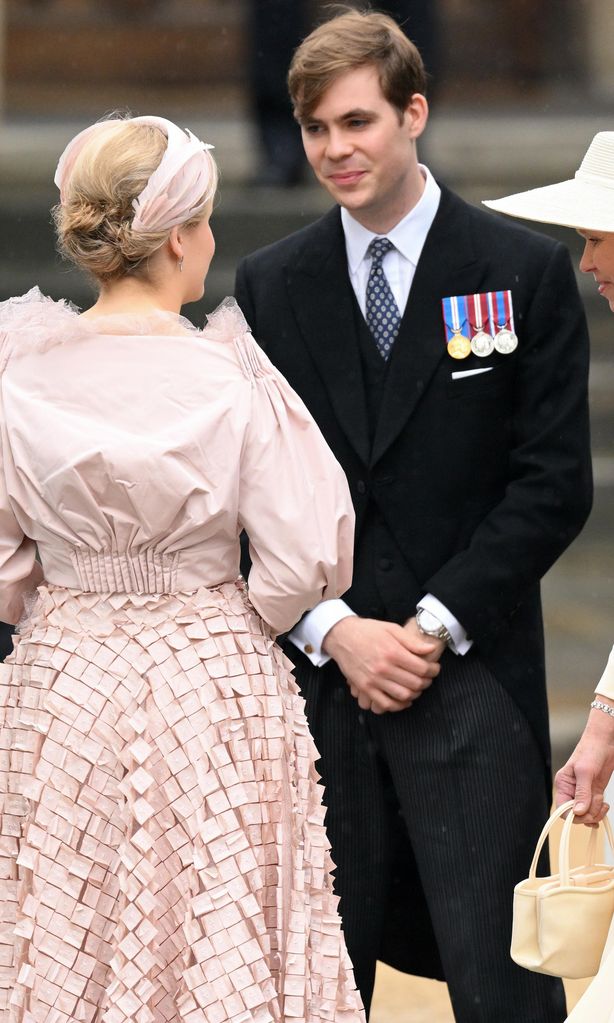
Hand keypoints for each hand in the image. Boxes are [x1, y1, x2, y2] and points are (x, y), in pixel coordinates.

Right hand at [322, 615, 441, 713]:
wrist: (342, 636)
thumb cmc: (368, 630)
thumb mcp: (392, 629)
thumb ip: (412, 642)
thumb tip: (431, 649)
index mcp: (393, 652)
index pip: (422, 668)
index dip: (433, 670)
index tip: (435, 668)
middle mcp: (384, 668)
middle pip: (415, 683)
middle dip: (427, 682)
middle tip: (428, 678)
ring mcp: (374, 680)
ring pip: (403, 695)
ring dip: (415, 694)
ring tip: (417, 688)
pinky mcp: (365, 688)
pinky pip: (385, 704)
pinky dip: (398, 706)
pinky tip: (404, 700)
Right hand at [555, 701, 613, 824]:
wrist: (605, 743)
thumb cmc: (591, 751)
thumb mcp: (585, 772)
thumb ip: (582, 793)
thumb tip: (578, 812)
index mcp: (563, 784)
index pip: (562, 809)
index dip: (574, 816)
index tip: (586, 813)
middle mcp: (571, 790)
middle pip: (576, 814)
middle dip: (588, 814)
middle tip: (598, 805)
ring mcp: (583, 792)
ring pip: (587, 813)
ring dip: (596, 812)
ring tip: (603, 803)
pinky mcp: (594, 793)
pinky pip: (594, 809)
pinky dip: (600, 811)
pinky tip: (604, 806)